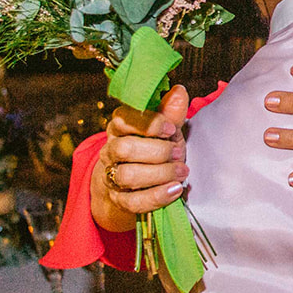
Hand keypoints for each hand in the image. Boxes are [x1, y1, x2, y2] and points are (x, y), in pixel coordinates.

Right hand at [95, 86, 189, 219]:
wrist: (142, 182)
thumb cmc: (156, 148)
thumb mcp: (166, 129)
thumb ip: (171, 112)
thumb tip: (178, 91)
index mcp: (120, 126)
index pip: (124, 120)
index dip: (148, 124)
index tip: (171, 129)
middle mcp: (111, 149)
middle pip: (124, 149)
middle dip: (156, 152)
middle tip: (178, 152)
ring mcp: (112, 176)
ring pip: (128, 176)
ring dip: (160, 174)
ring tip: (182, 171)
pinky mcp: (118, 199)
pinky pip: (133, 202)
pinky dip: (157, 196)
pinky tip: (175, 189)